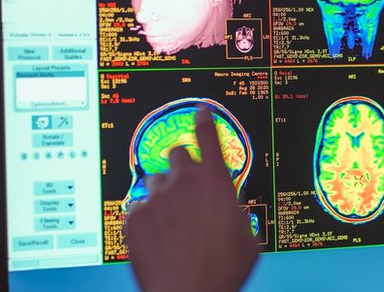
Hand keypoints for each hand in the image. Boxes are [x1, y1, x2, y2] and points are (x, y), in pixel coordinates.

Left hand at [126, 107, 258, 291]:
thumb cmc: (223, 272)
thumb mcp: (248, 240)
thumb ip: (238, 215)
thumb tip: (234, 213)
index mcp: (217, 183)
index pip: (209, 136)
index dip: (205, 120)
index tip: (200, 110)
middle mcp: (185, 183)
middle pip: (177, 153)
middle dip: (182, 165)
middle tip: (186, 187)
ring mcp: (157, 199)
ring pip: (155, 180)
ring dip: (163, 192)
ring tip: (171, 219)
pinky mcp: (135, 218)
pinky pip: (138, 207)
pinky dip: (146, 217)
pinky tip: (157, 236)